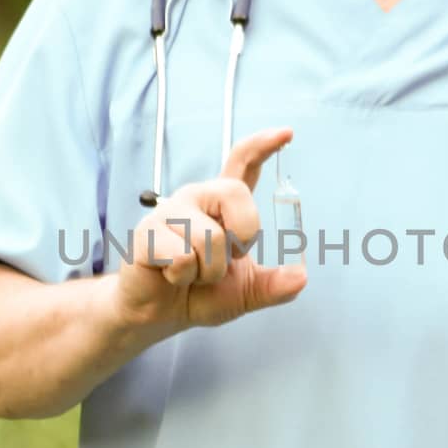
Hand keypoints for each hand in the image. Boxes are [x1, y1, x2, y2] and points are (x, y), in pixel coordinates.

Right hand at [115, 126, 306, 329]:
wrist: (158, 315)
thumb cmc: (198, 293)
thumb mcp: (245, 292)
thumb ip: (274, 285)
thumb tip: (301, 277)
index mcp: (221, 205)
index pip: (242, 163)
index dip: (264, 145)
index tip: (286, 132)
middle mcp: (196, 198)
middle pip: (236, 193)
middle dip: (242, 237)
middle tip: (222, 261)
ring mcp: (169, 212)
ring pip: (211, 238)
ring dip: (207, 272)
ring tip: (190, 274)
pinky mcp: (146, 232)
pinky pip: (182, 256)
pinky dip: (183, 277)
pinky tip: (170, 276)